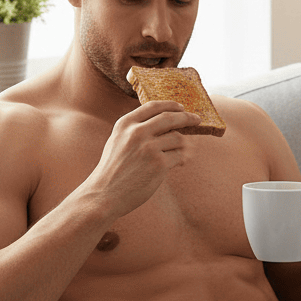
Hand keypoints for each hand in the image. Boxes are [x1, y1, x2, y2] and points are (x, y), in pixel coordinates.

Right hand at [86, 99, 199, 218]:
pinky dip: (183, 159)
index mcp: (125, 124)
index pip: (153, 106)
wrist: (104, 194)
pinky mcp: (159, 164)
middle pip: (170, 118)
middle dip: (187, 117)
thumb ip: (134, 130)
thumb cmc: (113, 170)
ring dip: (184, 145)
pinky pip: (179, 156)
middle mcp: (137, 132)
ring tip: (182, 152)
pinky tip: (180, 163)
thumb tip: (164, 123)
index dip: (170, 105)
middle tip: (197, 119)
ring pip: (178, 138)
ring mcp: (148, 148)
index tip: (181, 107)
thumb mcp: (117, 141)